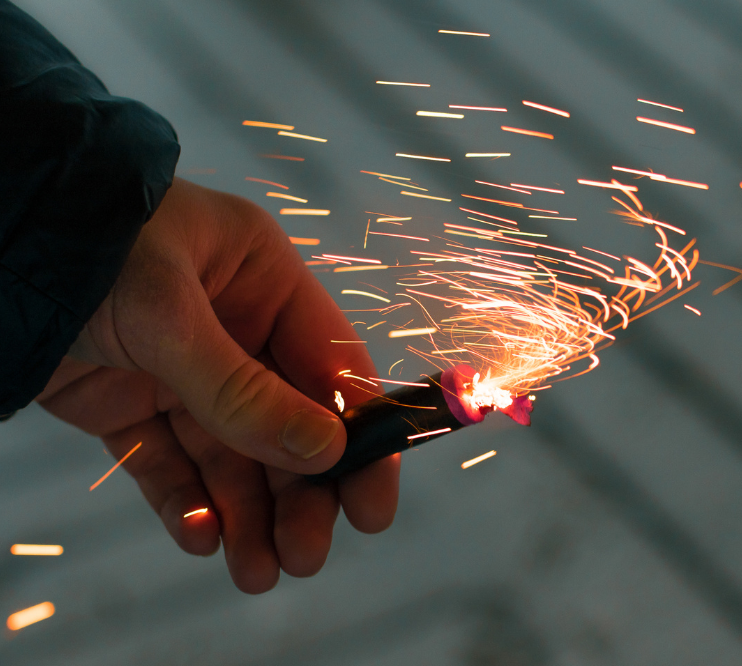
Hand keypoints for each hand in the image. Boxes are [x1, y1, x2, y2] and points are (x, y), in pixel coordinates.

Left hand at [35, 178, 399, 592]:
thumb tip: (326, 454)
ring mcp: (183, 370)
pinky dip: (189, 505)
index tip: (372, 504)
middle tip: (305, 556)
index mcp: (265, 282)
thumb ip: (242, 390)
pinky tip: (204, 541)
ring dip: (249, 516)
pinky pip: (171, 465)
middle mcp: (235, 328)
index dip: (360, 439)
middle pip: (289, 426)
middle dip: (300, 495)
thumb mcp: (168, 315)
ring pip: (233, 457)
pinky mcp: (131, 406)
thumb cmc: (84, 248)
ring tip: (256, 572)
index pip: (333, 369)